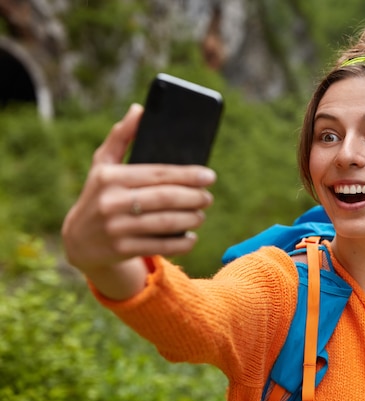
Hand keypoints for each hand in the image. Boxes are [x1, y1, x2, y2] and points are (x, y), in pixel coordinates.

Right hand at [61, 104, 215, 298]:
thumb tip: (140, 109)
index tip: (209, 176)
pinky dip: (181, 242)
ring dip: (191, 219)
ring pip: (166, 223)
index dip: (188, 175)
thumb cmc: (99, 194)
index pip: (158, 173)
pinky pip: (160, 246)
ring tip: (201, 215)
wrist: (79, 241)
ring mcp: (116, 228)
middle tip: (208, 197)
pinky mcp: (121, 250)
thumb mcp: (103, 165)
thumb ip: (121, 137)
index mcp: (110, 177)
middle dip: (194, 198)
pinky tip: (191, 237)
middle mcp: (111, 202)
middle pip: (165, 198)